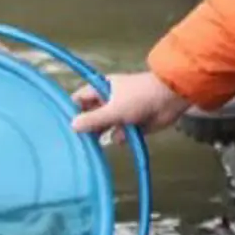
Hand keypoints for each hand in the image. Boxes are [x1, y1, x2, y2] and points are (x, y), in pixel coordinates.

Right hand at [71, 71, 190, 139]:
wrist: (169, 100)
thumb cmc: (139, 98)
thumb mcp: (113, 109)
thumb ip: (93, 119)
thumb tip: (72, 126)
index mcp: (101, 89)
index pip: (80, 99)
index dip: (72, 110)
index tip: (65, 127)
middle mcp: (108, 101)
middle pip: (91, 116)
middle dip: (87, 128)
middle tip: (78, 143)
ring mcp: (120, 113)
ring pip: (105, 127)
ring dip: (103, 135)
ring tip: (95, 145)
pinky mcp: (132, 125)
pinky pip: (119, 135)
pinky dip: (120, 138)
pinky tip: (122, 139)